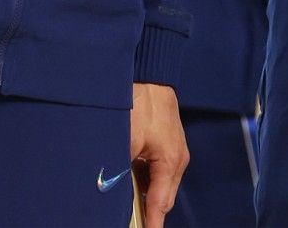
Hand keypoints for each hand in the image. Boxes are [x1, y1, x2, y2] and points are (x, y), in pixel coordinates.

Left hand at [129, 82, 189, 227]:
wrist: (151, 74)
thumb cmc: (141, 103)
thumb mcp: (126, 139)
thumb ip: (122, 170)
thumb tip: (110, 190)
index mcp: (170, 162)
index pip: (160, 204)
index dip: (152, 224)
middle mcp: (177, 159)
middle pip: (163, 198)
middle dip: (149, 213)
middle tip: (135, 223)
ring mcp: (175, 151)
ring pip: (161, 185)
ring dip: (147, 196)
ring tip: (132, 210)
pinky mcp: (168, 143)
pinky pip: (159, 171)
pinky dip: (147, 181)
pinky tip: (132, 184)